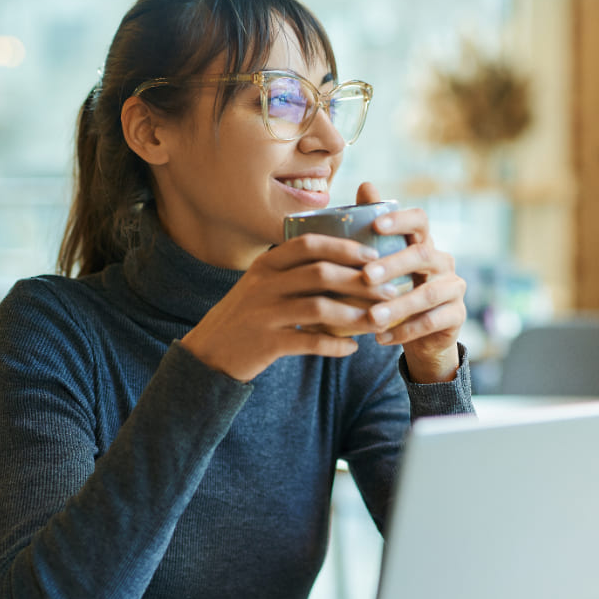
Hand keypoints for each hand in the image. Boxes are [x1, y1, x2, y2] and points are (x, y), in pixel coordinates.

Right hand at [180, 234, 397, 381]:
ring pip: (320, 307)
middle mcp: (264, 284)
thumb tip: (342, 264)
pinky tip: (352, 349)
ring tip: (378, 322)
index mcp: (265, 264)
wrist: (208, 353)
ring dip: (355, 315)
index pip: (309, 244)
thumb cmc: (246, 316)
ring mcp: (264, 313)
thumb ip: (293, 272)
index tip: (373, 256)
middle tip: (389, 291)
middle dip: (361, 282)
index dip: (344, 247)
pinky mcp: (266, 343)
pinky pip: (310, 341)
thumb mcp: (261, 285)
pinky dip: (335, 345)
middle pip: (321, 274)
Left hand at [355, 182, 466, 382]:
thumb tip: (365, 184)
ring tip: (372, 317)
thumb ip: (373, 228)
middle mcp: (443, 260)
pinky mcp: (457, 315)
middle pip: (423, 255)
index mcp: (424, 242)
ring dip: (397, 306)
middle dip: (394, 265)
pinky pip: (432, 322)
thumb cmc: (396, 290)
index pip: (420, 220)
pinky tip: (380, 337)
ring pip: (428, 294)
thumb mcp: (382, 261)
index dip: (401, 220)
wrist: (422, 333)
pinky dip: (405, 330)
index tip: (376, 226)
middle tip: (366, 277)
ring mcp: (454, 288)